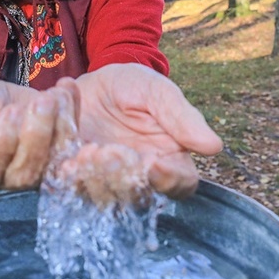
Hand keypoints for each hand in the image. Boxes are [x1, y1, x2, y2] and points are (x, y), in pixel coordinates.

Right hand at [0, 79, 75, 188]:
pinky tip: (67, 89)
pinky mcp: (59, 159)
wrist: (0, 103)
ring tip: (55, 94)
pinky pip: (72, 144)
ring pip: (53, 161)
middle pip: (25, 171)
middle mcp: (6, 178)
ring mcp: (36, 173)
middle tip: (42, 101)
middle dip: (37, 133)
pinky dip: (73, 114)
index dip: (0, 143)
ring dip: (60, 125)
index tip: (10, 111)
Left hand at [70, 63, 222, 198]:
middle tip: (107, 152)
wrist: (90, 82)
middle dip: (121, 175)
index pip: (180, 183)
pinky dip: (67, 175)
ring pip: (101, 197)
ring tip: (84, 151)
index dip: (169, 178)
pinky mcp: (74, 180)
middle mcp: (139, 180)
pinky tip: (64, 158)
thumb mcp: (157, 91)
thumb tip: (214, 146)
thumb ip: (182, 117)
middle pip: (137, 196)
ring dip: (92, 178)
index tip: (153, 161)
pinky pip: (70, 188)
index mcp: (170, 161)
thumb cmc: (132, 86)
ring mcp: (105, 184)